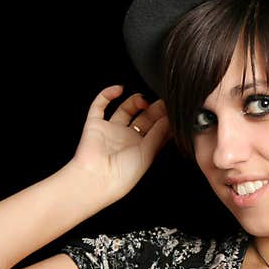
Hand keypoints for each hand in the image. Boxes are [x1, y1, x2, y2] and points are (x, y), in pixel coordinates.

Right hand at [65, 85, 171, 202]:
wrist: (97, 179)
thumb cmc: (122, 175)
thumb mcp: (148, 153)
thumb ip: (158, 134)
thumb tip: (169, 118)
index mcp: (141, 149)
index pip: (156, 129)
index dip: (164, 119)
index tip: (173, 109)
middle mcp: (126, 139)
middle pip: (143, 118)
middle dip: (153, 109)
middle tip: (162, 100)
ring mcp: (110, 131)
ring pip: (124, 109)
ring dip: (134, 101)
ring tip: (143, 99)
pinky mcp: (95, 124)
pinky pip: (99, 105)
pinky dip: (107, 94)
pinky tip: (119, 89)